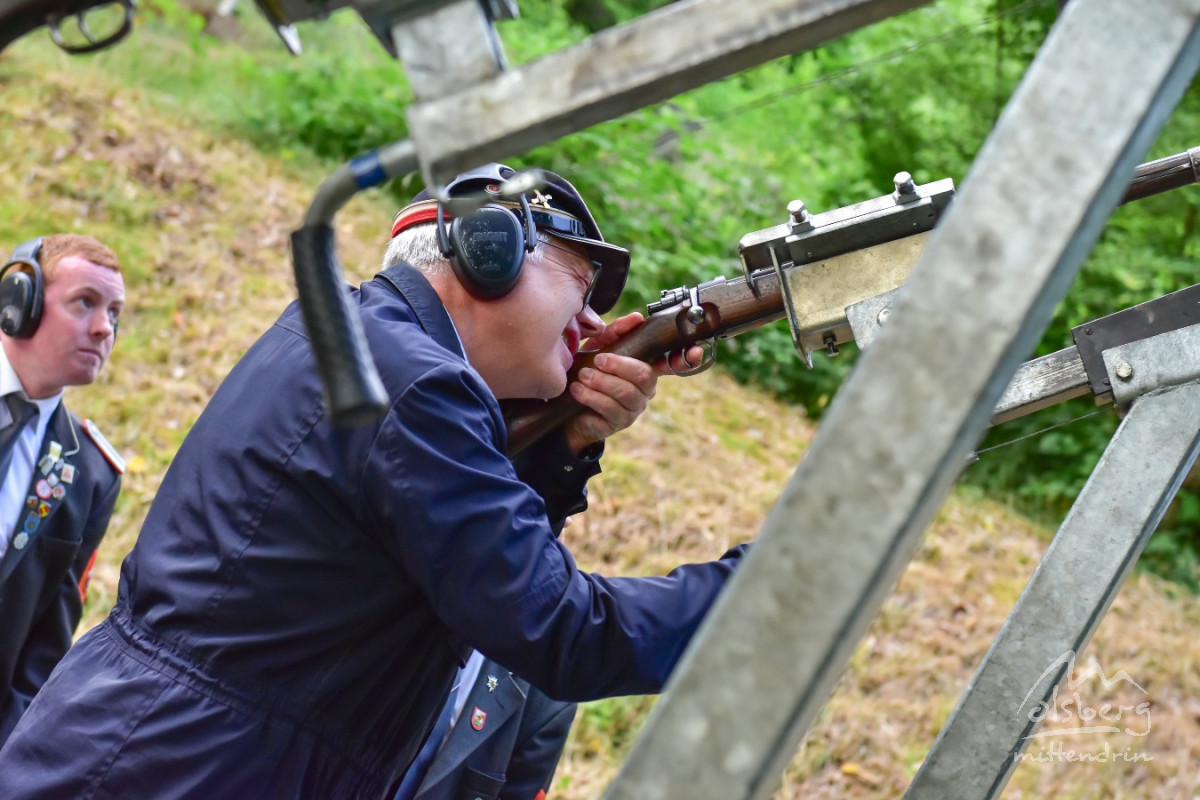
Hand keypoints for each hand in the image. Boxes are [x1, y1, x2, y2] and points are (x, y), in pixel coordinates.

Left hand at [563, 312, 704, 453]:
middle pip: (643, 375)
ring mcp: (634, 407)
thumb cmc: (588, 371)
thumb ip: (616, 332)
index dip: (686, 359)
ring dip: (601, 382)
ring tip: (583, 375)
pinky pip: (610, 408)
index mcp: (646, 367)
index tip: (695, 350)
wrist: (568, 404)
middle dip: (619, 365)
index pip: (673, 363)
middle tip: (598, 359)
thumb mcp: (599, 347)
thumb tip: (636, 318)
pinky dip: (591, 396)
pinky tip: (578, 390)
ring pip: (626, 392)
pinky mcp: (619, 422)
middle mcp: (646, 389)